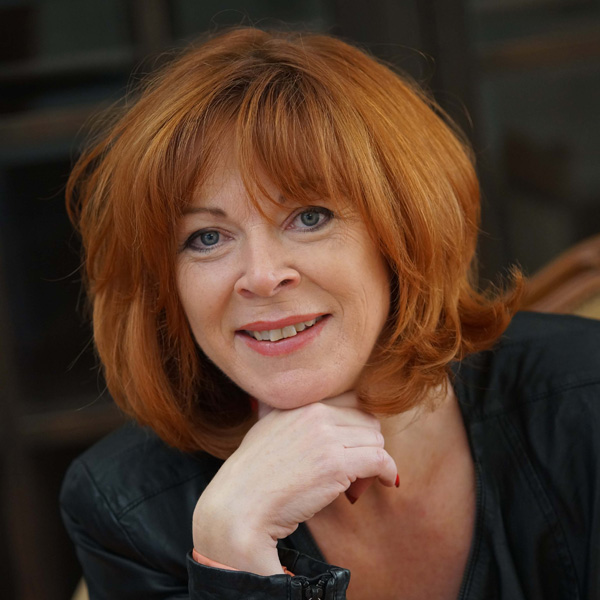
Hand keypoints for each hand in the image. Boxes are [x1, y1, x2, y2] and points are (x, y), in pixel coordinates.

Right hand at [192, 392, 397, 574]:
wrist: (239, 506)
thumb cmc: (252, 476)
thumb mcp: (267, 429)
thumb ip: (289, 414)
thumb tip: (303, 409)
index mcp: (301, 402)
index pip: (351, 400)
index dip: (356, 424)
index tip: (352, 445)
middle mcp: (315, 412)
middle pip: (367, 420)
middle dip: (366, 444)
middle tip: (355, 470)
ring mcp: (326, 436)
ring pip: (375, 439)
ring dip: (374, 461)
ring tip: (357, 483)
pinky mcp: (336, 464)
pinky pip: (380, 459)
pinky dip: (388, 471)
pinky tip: (386, 482)